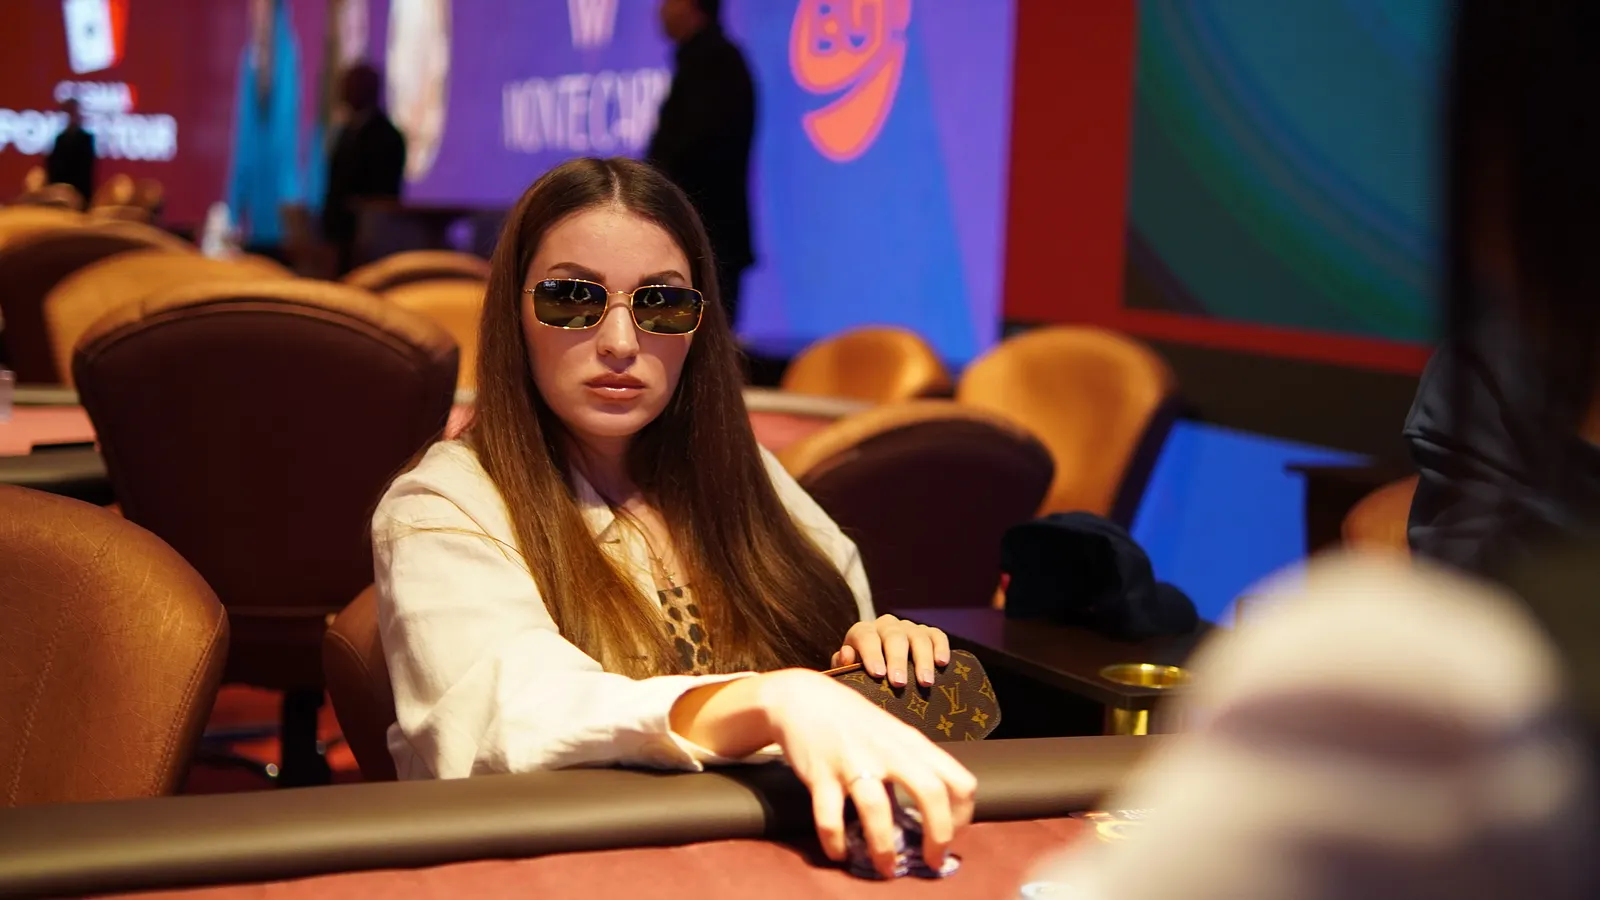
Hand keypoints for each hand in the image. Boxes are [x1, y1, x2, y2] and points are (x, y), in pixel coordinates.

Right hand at [758, 669, 976, 876]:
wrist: (803, 698)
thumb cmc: (854, 721)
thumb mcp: (893, 734)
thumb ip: (913, 764)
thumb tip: (933, 812)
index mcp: (912, 744)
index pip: (959, 780)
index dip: (963, 814)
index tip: (954, 834)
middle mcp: (888, 752)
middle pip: (930, 792)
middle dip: (937, 835)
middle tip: (932, 862)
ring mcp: (854, 762)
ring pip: (877, 809)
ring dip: (884, 848)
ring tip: (886, 870)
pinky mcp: (820, 774)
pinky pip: (829, 817)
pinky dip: (835, 842)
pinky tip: (839, 853)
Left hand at [831, 614, 950, 687]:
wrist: (880, 667)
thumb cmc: (862, 673)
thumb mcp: (848, 669)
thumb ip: (843, 663)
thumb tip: (847, 655)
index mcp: (863, 632)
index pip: (865, 636)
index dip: (871, 654)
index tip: (878, 674)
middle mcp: (886, 625)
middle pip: (894, 637)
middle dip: (897, 660)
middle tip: (899, 682)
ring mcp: (908, 628)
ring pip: (918, 636)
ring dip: (922, 659)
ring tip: (925, 682)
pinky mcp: (928, 633)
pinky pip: (936, 635)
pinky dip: (940, 647)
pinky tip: (942, 663)